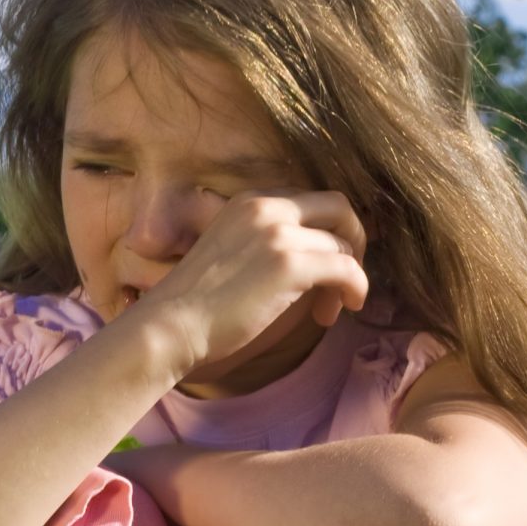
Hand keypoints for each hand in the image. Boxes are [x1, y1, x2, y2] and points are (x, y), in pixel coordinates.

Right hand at [125, 188, 369, 377]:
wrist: (170, 326)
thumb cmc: (196, 303)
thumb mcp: (233, 250)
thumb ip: (268, 241)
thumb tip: (317, 254)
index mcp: (250, 200)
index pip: (311, 200)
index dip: (327, 231)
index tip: (324, 265)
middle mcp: (266, 206)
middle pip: (338, 206)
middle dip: (353, 240)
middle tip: (345, 278)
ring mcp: (278, 234)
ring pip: (343, 243)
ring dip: (347, 277)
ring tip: (329, 310)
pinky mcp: (288, 266)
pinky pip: (347, 268)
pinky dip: (356, 287)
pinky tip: (346, 307)